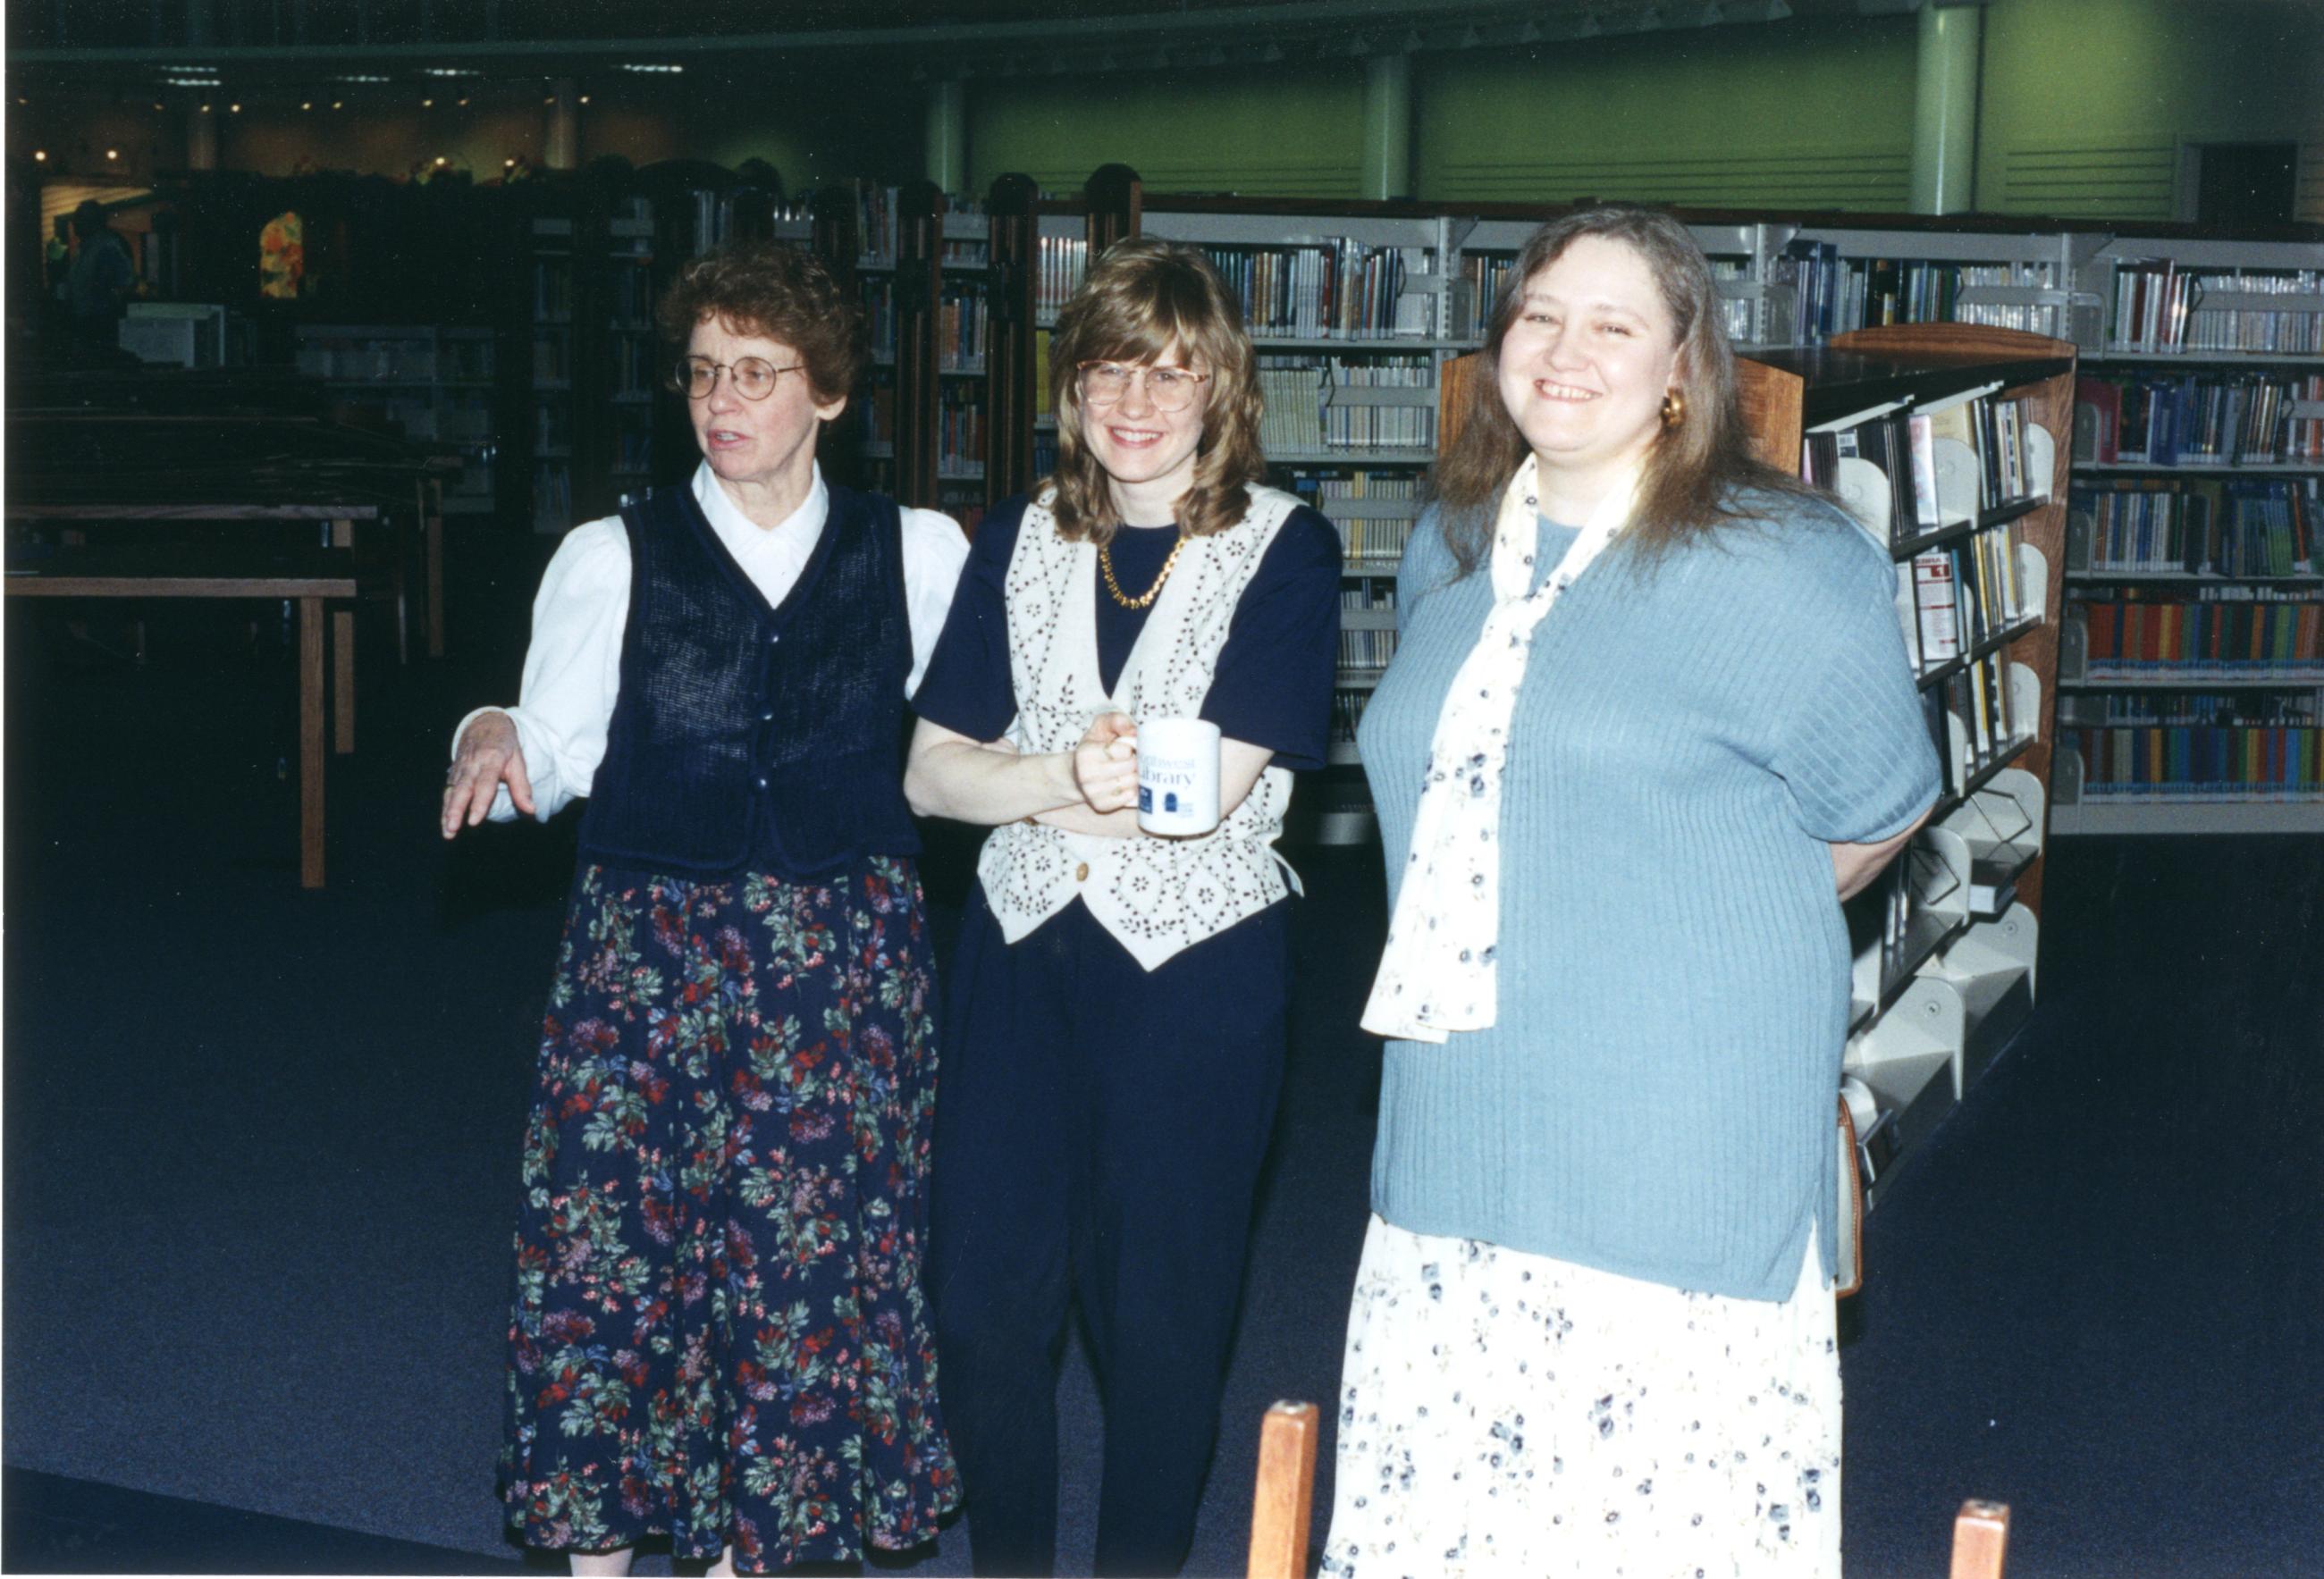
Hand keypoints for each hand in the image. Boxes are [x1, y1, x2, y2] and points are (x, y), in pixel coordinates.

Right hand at [441, 710, 533, 837]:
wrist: (484, 724)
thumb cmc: (505, 746)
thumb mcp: (518, 761)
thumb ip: (522, 787)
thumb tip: (531, 810)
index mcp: (490, 760)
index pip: (484, 784)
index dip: (479, 803)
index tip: (474, 821)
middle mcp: (472, 765)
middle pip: (462, 790)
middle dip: (456, 810)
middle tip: (453, 828)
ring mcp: (460, 770)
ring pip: (452, 793)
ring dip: (447, 813)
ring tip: (448, 833)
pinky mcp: (454, 774)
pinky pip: (448, 792)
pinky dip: (445, 809)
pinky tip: (445, 825)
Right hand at [1071, 712, 1138, 814]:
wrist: (1076, 775)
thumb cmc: (1094, 747)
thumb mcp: (1101, 727)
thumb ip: (1117, 720)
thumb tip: (1135, 732)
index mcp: (1086, 753)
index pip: (1124, 751)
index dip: (1131, 747)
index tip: (1128, 748)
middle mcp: (1087, 775)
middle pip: (1131, 767)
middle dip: (1136, 761)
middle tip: (1133, 759)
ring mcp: (1093, 793)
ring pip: (1133, 783)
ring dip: (1137, 775)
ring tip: (1130, 770)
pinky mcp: (1102, 806)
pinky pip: (1130, 798)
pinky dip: (1134, 790)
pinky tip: (1128, 783)